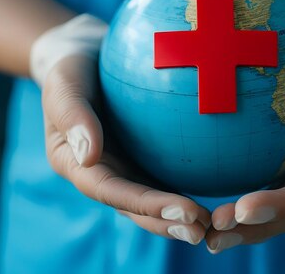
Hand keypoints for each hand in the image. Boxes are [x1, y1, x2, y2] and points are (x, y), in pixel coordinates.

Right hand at [41, 55, 210, 244]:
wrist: (86, 55)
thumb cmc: (71, 66)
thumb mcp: (65, 81)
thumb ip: (72, 113)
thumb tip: (88, 155)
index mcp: (75, 163)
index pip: (112, 191)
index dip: (147, 205)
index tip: (184, 210)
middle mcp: (101, 172)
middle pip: (134, 206)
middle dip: (166, 222)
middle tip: (202, 230)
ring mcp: (123, 167)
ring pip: (152, 200)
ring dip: (179, 217)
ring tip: (214, 225)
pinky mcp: (142, 156)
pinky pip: (165, 175)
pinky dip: (188, 186)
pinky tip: (219, 191)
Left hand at [205, 59, 284, 252]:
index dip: (280, 205)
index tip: (245, 209)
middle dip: (251, 230)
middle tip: (214, 236)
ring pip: (267, 213)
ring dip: (237, 229)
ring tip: (203, 235)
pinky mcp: (278, 170)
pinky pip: (253, 189)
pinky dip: (232, 205)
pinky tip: (198, 208)